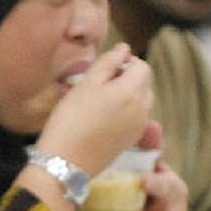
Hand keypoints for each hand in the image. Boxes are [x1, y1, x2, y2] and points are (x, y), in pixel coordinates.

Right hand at [34, 44, 152, 175]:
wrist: (65, 161)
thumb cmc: (71, 119)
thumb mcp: (87, 83)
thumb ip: (108, 62)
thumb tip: (124, 49)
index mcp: (132, 92)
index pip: (143, 67)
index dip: (126, 63)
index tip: (106, 69)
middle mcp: (142, 110)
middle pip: (144, 84)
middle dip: (127, 79)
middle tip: (99, 85)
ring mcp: (139, 127)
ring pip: (141, 101)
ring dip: (126, 96)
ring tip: (99, 103)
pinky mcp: (131, 140)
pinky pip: (136, 118)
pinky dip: (124, 112)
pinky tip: (102, 119)